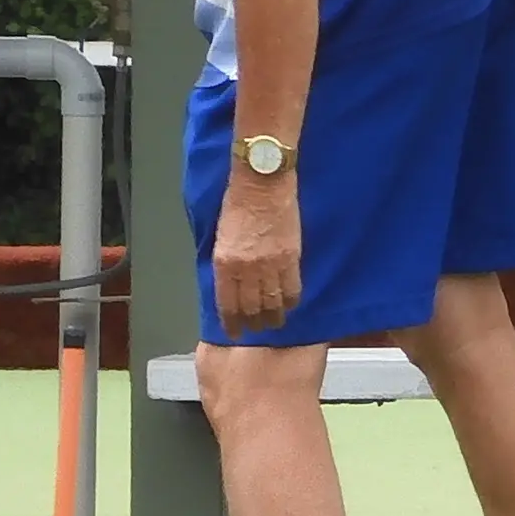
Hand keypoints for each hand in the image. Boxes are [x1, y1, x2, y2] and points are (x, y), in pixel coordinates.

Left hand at [212, 163, 302, 333]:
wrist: (262, 183)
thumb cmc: (236, 203)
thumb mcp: (221, 237)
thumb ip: (227, 263)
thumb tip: (232, 285)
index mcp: (224, 263)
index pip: (228, 303)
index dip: (232, 323)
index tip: (235, 333)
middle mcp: (247, 269)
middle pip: (252, 308)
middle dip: (254, 323)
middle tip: (257, 331)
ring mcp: (271, 265)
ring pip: (274, 302)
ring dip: (274, 317)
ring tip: (275, 324)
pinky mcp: (292, 258)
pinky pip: (293, 288)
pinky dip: (291, 301)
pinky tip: (289, 305)